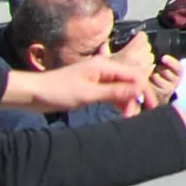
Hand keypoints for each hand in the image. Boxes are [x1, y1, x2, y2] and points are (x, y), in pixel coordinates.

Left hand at [17, 49, 151, 114]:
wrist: (32, 94)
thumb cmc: (58, 91)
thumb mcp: (88, 94)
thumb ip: (115, 91)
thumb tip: (139, 89)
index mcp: (104, 66)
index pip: (134, 76)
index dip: (146, 91)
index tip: (152, 108)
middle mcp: (103, 70)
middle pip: (130, 82)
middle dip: (138, 98)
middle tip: (139, 117)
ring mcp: (97, 79)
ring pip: (121, 89)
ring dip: (127, 102)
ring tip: (130, 118)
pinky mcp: (91, 88)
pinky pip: (111, 93)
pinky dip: (118, 103)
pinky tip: (121, 113)